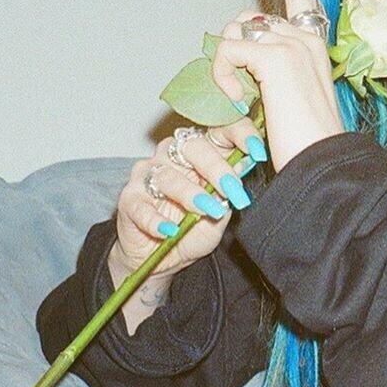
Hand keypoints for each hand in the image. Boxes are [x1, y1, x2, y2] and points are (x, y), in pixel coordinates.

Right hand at [112, 120, 263, 275]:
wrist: (162, 258)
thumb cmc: (194, 229)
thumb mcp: (221, 211)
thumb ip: (231, 189)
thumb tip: (248, 163)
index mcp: (199, 154)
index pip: (217, 129)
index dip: (238, 133)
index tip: (257, 151)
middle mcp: (171, 157)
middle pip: (191, 147)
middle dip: (216, 167)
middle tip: (233, 189)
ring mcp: (147, 176)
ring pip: (167, 176)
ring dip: (191, 195)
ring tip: (209, 211)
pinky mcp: (128, 200)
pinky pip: (141, 206)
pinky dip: (157, 220)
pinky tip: (171, 231)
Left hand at [212, 0, 344, 172]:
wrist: (324, 162)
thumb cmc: (308, 144)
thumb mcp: (290, 103)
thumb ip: (272, 78)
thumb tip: (240, 69)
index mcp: (315, 47)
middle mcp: (305, 38)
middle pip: (248, 20)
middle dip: (232, 54)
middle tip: (238, 95)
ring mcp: (292, 44)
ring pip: (234, 33)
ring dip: (225, 68)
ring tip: (240, 103)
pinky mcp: (274, 57)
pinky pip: (227, 50)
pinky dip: (223, 77)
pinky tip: (238, 102)